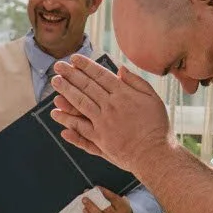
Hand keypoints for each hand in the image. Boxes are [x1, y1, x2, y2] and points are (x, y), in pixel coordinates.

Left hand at [50, 57, 170, 173]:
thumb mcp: (153, 99)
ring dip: (66, 91)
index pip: (101, 75)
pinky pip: (80, 128)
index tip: (74, 59)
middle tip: (58, 65)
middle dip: (71, 74)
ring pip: (80, 103)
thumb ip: (137, 82)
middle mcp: (110, 106)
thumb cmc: (157, 126)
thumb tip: (121, 68)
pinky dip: (67, 121)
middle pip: (87, 86)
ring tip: (55, 82)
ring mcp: (102, 123)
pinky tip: (56, 114)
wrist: (154, 154)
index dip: (86, 66)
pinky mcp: (99, 139)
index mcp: (124, 94)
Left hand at [83, 187, 134, 212]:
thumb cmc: (121, 209)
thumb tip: (96, 190)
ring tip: (84, 202)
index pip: (114, 199)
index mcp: (122, 207)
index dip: (105, 193)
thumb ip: (111, 197)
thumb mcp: (121, 201)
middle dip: (95, 202)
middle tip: (86, 196)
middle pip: (105, 208)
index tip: (97, 188)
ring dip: (90, 208)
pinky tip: (85, 210)